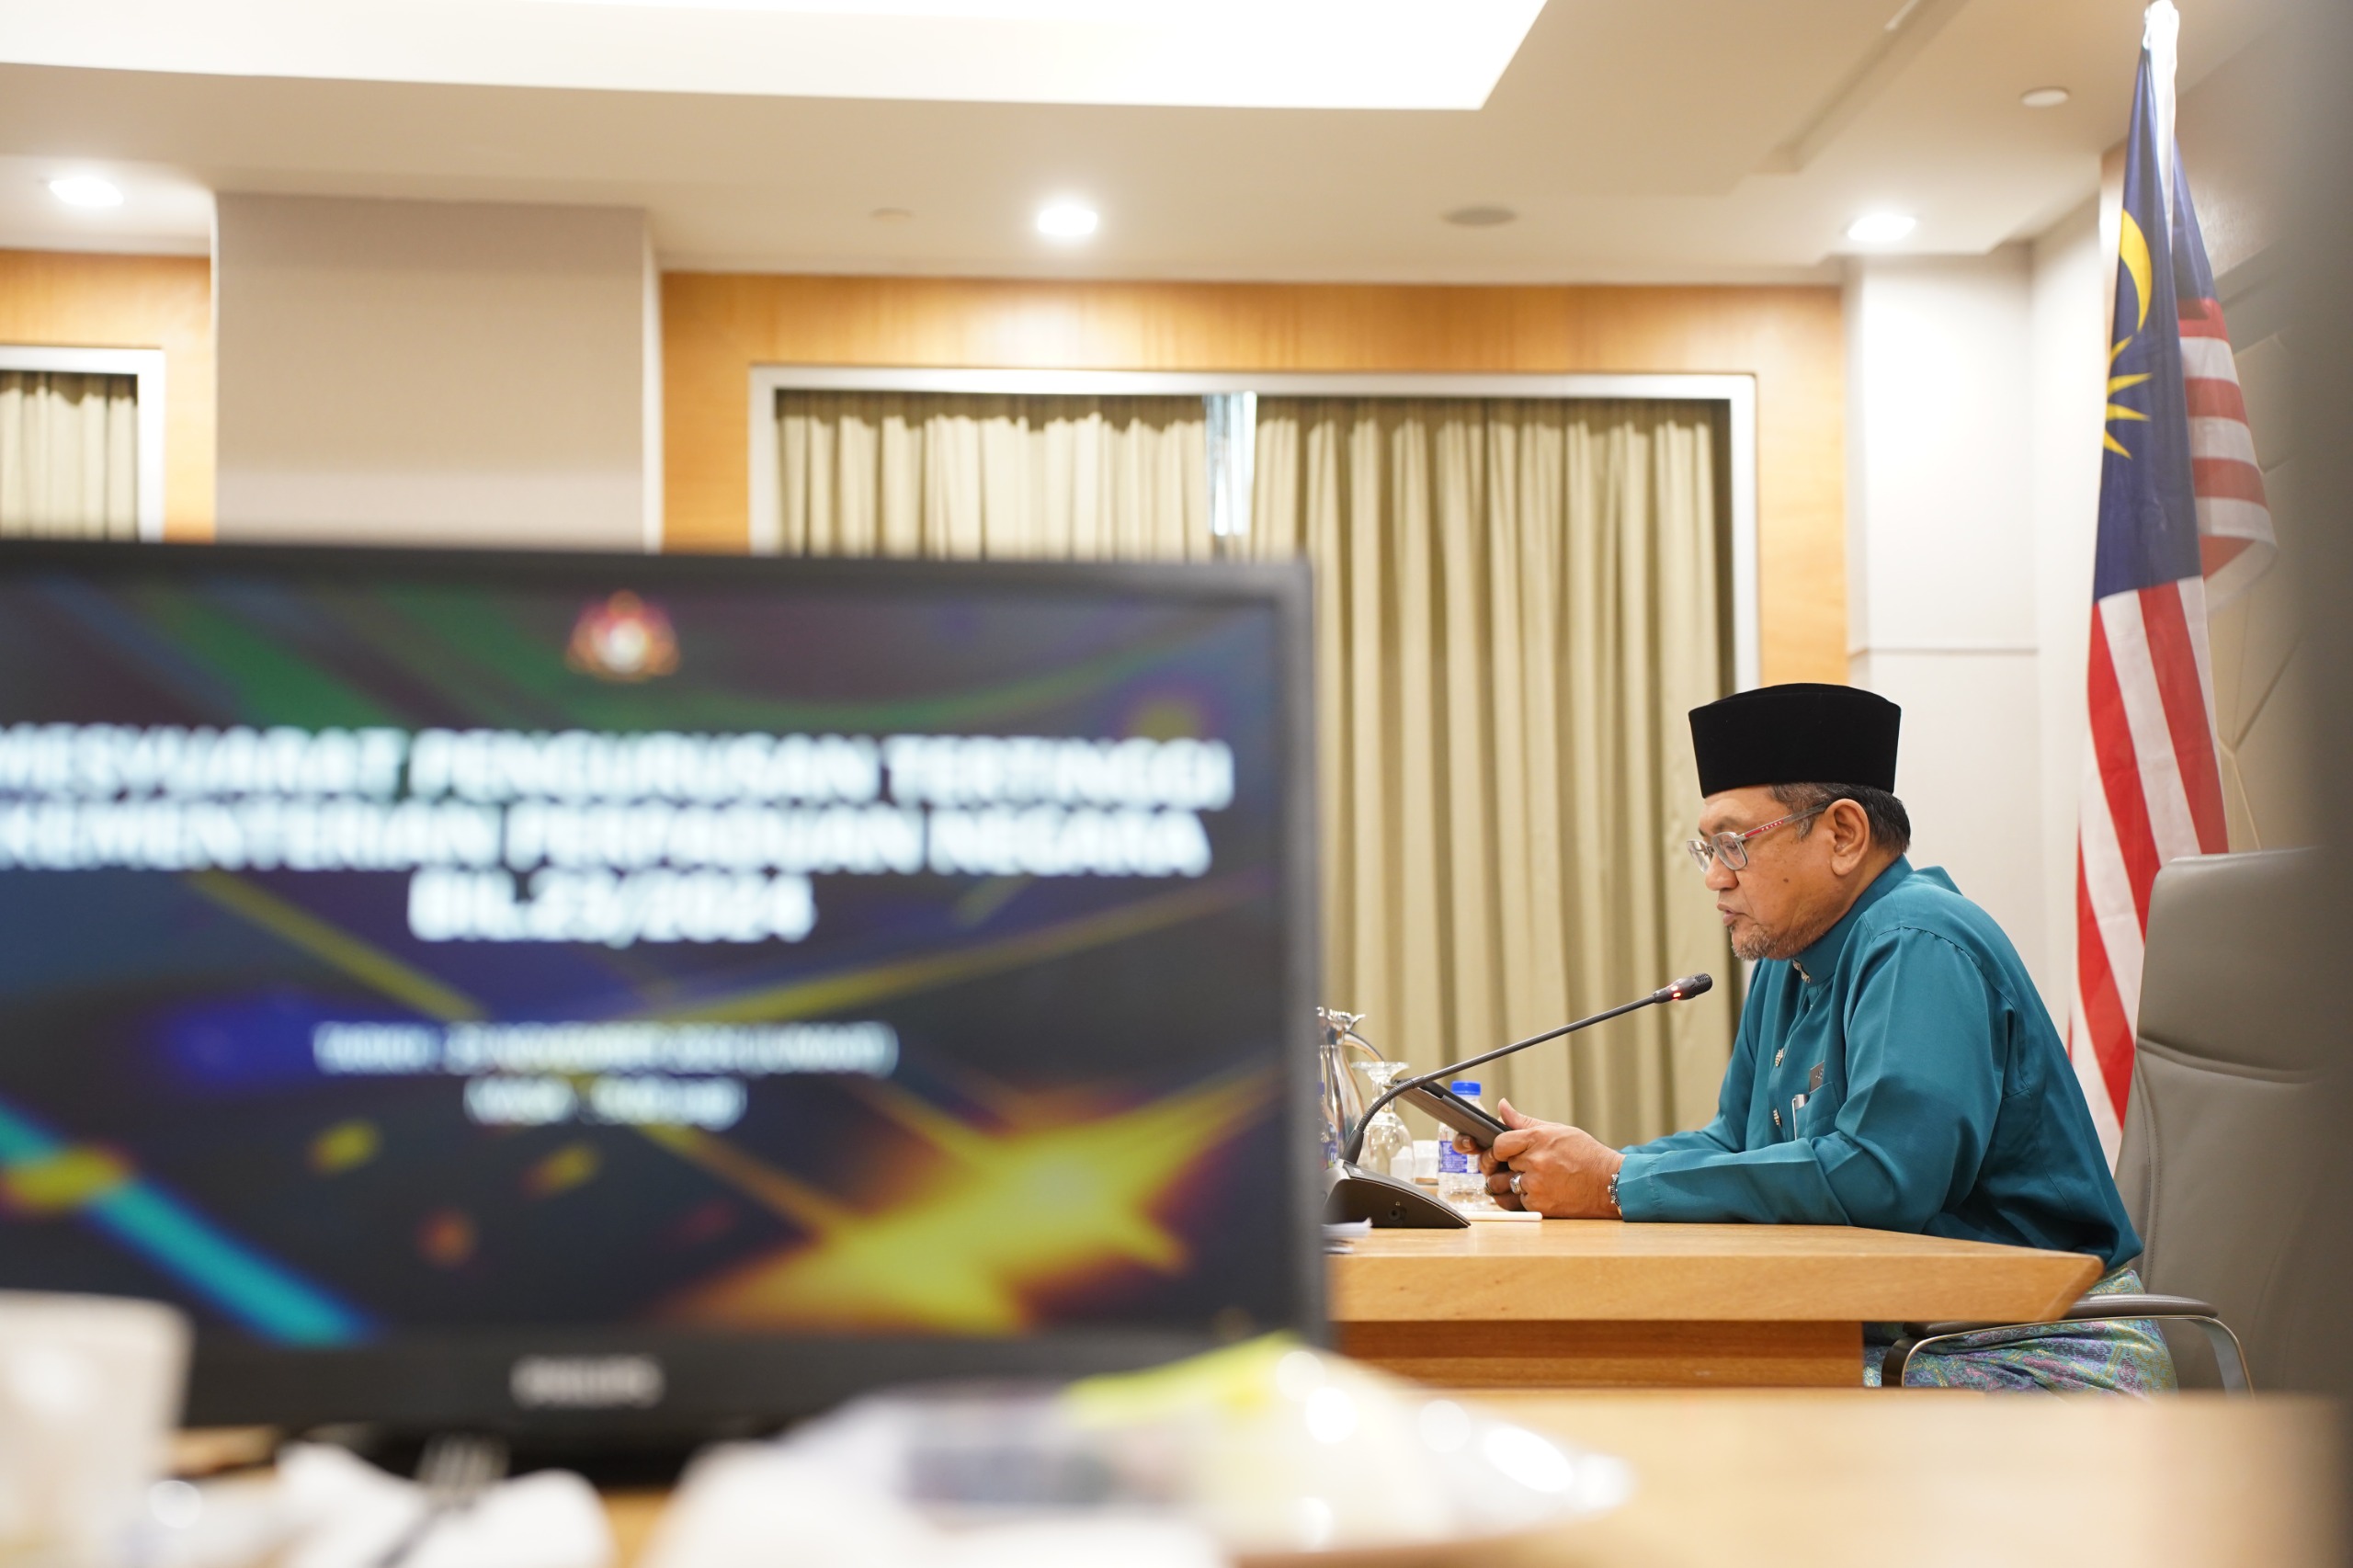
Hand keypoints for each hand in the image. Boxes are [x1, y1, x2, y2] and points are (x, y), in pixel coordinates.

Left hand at [1453, 1099, 1622, 1216]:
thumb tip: (1501, 1107)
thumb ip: (1524, 1121)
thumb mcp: (1557, 1130)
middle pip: (1499, 1165)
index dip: (1498, 1149)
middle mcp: (1535, 1162)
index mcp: (1537, 1139)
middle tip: (1515, 1167)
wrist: (1609, 1183)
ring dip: (1508, 1184)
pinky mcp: (1539, 1206)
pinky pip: (1514, 1203)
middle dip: (1504, 1166)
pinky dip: (1521, 1199)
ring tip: (1524, 1180)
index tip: (1501, 1153)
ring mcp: (1536, 1185)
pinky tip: (1536, 1192)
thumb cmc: (1586, 1155)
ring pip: (1502, 1186)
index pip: (1499, 1144)